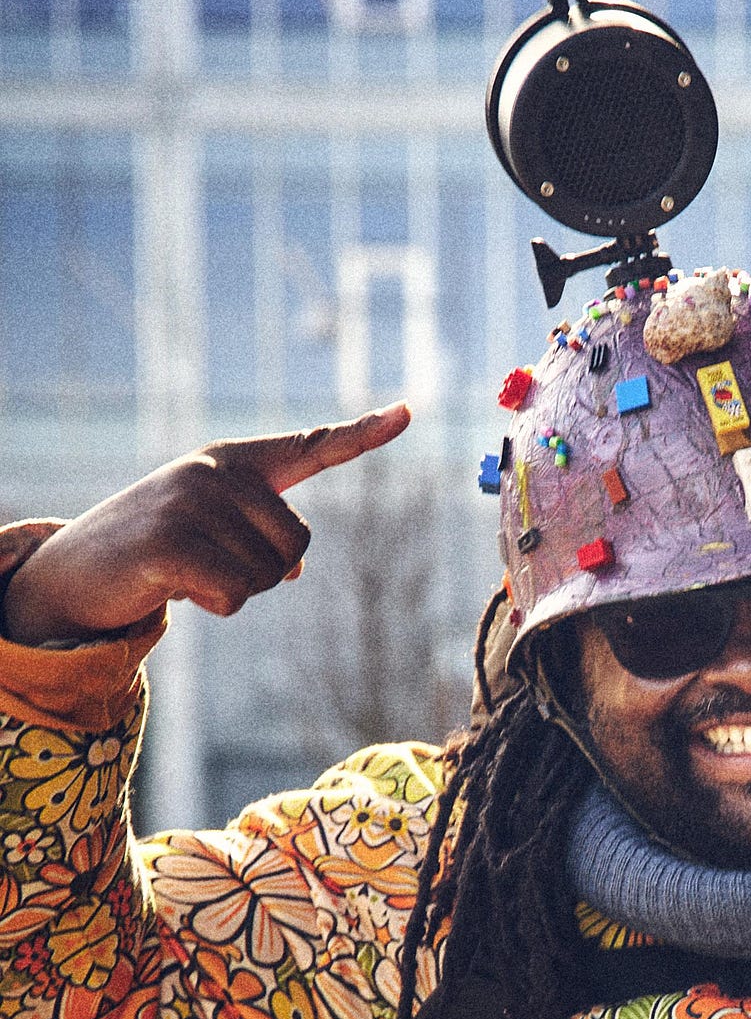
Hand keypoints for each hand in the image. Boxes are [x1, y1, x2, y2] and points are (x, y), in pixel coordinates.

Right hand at [1, 404, 410, 645]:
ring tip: (186, 573)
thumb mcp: (210, 535)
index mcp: (233, 461)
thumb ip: (258, 539)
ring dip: (234, 592)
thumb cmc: (153, 552)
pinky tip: (176, 589)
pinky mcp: (171, 541)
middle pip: (297, 543)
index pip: (310, 446)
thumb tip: (294, 569)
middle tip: (208, 566)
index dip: (362, 433)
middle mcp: (216, 470)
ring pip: (268, 576)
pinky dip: (215, 606)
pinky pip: (236, 595)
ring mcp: (191, 500)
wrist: (72, 572)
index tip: (409, 412)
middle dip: (263, 572)